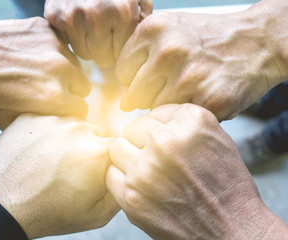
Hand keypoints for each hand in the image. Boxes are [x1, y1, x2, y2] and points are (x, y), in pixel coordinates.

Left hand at [0, 17, 90, 129]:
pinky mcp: (47, 29)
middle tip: (50, 90)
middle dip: (71, 91)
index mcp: (53, 97)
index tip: (60, 108)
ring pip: (75, 65)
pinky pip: (62, 46)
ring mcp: (55, 46)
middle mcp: (60, 70)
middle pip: (84, 87)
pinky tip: (33, 56)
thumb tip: (60, 122)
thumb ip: (43, 123)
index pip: (82, 109)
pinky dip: (52, 52)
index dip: (70, 110)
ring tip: (40, 72)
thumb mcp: (11, 121)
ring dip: (64, 71)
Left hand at [0, 114, 118, 238]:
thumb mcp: (96, 215)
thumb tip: (125, 173)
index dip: (106, 160)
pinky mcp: (31, 116)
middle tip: (72, 168)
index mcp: (98, 151)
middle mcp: (78, 128)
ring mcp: (52, 119)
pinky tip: (38, 153)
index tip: (94, 171)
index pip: (116, 146)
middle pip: (95, 132)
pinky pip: (48, 120)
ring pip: (71, 124)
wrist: (3, 205)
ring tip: (52, 161)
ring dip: (68, 138)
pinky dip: (46, 133)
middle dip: (88, 148)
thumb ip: (120, 191)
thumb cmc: (49, 211)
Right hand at [44, 0, 152, 66]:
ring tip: (92, 27)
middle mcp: (97, 12)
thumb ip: (143, 24)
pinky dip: (73, 36)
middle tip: (106, 35)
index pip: (120, 55)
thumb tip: (139, 48)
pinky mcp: (55, 15)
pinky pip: (67, 43)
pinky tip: (79, 22)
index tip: (118, 39)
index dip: (120, 50)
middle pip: (103, 58)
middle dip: (106, 50)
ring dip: (89, 45)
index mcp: (122, 11)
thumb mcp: (139, 0)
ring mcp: (73, 14)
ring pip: (84, 53)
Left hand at [106, 104, 287, 238]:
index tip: (169, 144)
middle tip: (157, 160)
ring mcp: (145, 169)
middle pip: (133, 128)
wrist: (232, 230)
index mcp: (191, 122)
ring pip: (117, 148)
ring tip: (148, 173)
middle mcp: (166, 141)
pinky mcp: (131, 196)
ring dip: (129, 159)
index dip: (161, 130)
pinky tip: (141, 188)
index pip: (156, 112)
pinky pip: (110, 174)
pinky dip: (122, 180)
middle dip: (143, 142)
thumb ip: (184, 122)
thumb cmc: (227, 187)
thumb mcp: (218, 139)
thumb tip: (151, 118)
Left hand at [116, 6, 287, 119]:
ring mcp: (190, 75)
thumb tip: (124, 103)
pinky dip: (189, 113)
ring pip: (156, 110)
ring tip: (191, 87)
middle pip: (136, 94)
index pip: (122, 72)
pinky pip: (181, 119)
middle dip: (151, 94)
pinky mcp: (211, 98)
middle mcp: (169, 49)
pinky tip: (202, 96)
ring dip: (171, 105)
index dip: (137, 78)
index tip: (155, 75)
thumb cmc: (208, 39)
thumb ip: (139, 61)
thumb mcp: (169, 32)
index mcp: (154, 29)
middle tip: (175, 82)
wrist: (258, 40)